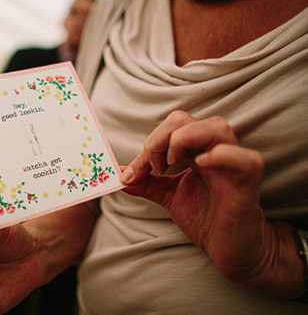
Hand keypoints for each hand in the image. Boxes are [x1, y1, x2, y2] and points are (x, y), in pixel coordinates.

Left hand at [119, 110, 304, 297]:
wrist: (230, 248)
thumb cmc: (205, 217)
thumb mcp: (168, 195)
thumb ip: (146, 183)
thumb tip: (118, 175)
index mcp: (195, 149)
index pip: (168, 129)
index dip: (147, 147)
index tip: (132, 174)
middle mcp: (214, 149)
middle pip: (184, 120)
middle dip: (159, 139)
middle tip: (155, 167)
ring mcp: (233, 162)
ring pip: (215, 127)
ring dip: (185, 140)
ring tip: (174, 165)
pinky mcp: (249, 181)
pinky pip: (244, 158)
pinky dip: (222, 156)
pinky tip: (202, 164)